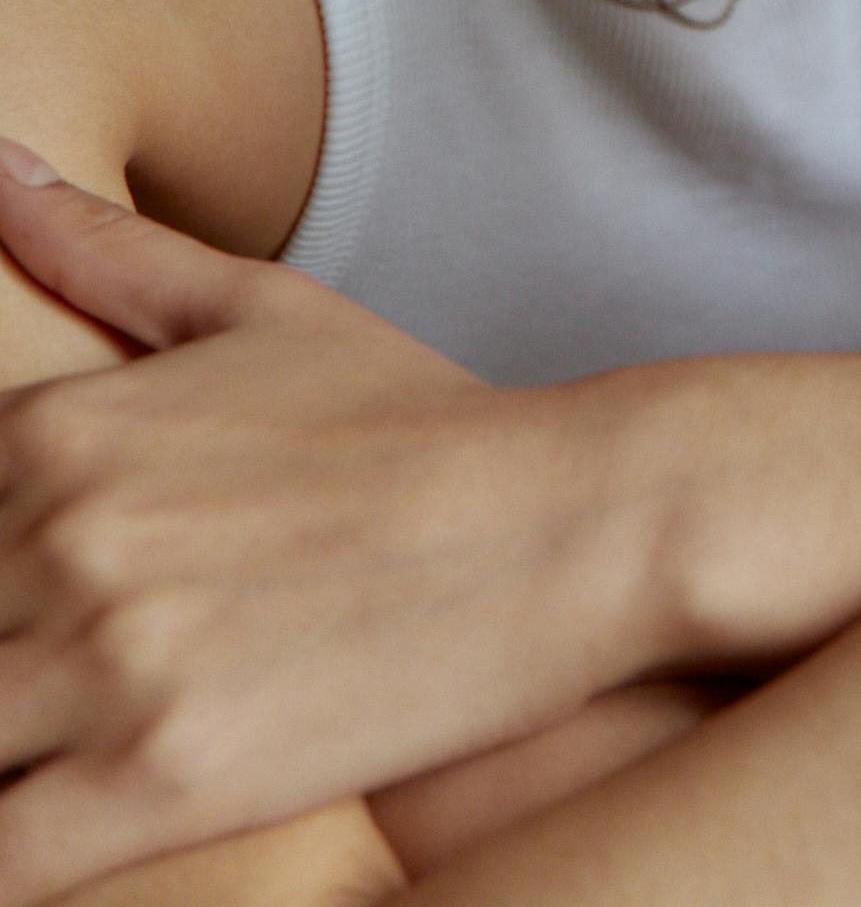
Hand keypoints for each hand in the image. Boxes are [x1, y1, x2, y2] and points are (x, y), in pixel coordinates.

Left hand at [0, 181, 669, 902]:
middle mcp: (58, 537)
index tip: (25, 601)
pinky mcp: (162, 785)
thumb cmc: (415, 423)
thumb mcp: (256, 310)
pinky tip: (59, 831)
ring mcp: (108, 663)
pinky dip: (6, 865)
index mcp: (51, 430)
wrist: (568, 519)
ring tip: (59, 750)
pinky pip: (0, 869)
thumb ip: (100, 250)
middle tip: (53, 680)